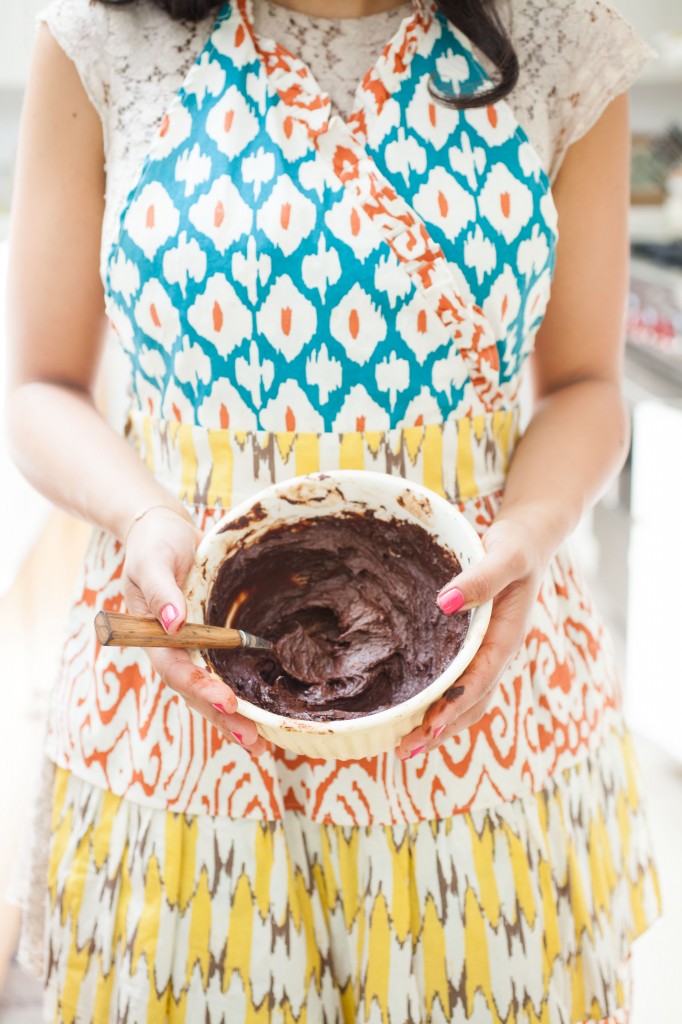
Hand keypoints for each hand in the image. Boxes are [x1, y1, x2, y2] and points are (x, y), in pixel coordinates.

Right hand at [122, 505, 266, 754]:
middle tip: (252, 740)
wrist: (163, 530)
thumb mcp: (152, 560)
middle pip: (194, 691)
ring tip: (260, 742)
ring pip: (209, 689)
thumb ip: (162, 589)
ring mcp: (192, 646)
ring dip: (232, 717)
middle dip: (221, 718)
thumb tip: (173, 623)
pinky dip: (241, 691)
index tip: (228, 702)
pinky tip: (262, 712)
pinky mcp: (211, 639)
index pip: (176, 670)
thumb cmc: (154, 543)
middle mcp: (172, 648)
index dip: (201, 688)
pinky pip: (224, 670)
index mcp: (152, 635)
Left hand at [395, 516, 547, 759]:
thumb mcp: (505, 555)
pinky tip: (416, 707)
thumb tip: (446, 603)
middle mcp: (499, 651)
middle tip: (404, 751)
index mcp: (507, 636)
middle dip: (442, 729)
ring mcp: (489, 651)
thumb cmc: (519, 545)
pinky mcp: (478, 645)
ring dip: (440, 723)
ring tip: (405, 744)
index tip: (429, 729)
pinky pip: (461, 681)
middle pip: (473, 702)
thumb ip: (482, 578)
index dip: (455, 707)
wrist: (531, 538)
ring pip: (468, 698)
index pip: (480, 681)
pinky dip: (441, 701)